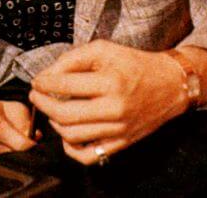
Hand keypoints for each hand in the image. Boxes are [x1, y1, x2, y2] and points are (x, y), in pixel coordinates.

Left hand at [28, 40, 187, 165]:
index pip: (63, 85)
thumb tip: (47, 76)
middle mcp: (114, 109)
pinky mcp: (122, 143)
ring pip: (72, 135)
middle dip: (42, 104)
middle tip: (36, 96)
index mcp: (110, 82)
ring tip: (52, 110)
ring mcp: (118, 129)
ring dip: (54, 123)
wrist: (170, 84)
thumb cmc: (135, 64)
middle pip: (64, 114)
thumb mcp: (103, 49)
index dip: (43, 83)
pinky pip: (89, 155)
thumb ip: (72, 59)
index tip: (37, 81)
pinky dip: (71, 148)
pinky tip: (67, 133)